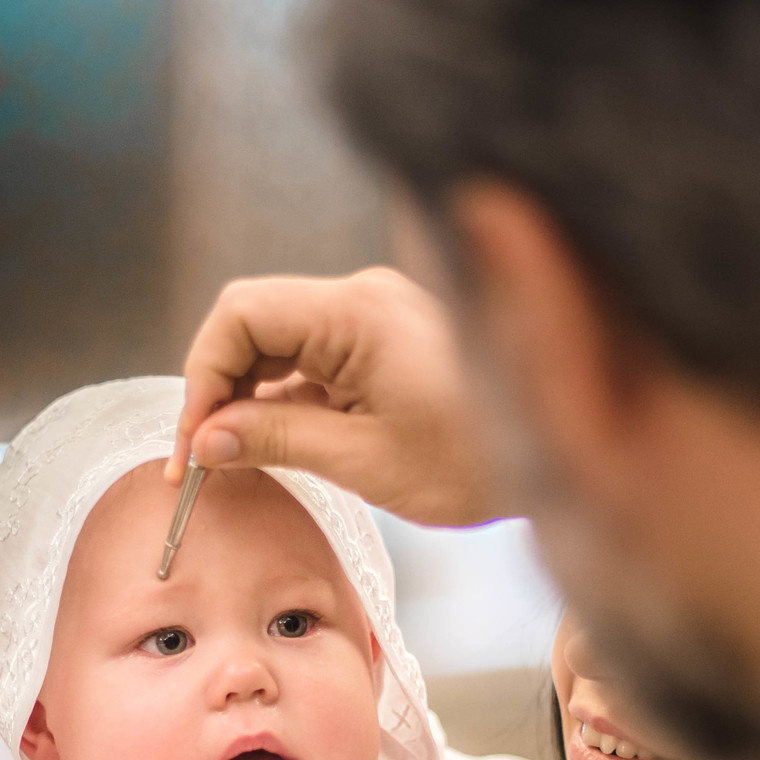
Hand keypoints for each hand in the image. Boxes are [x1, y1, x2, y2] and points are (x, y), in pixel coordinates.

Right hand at [170, 268, 498, 525]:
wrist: (565, 457)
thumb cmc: (479, 460)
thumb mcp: (367, 461)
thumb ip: (278, 441)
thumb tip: (207, 440)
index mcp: (357, 312)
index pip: (239, 316)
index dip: (202, 376)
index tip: (194, 441)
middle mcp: (363, 297)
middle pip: (252, 321)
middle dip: (218, 386)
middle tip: (204, 456)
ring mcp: (376, 315)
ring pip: (279, 340)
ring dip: (249, 394)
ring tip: (235, 457)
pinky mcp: (386, 339)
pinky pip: (313, 356)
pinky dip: (285, 396)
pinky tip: (276, 441)